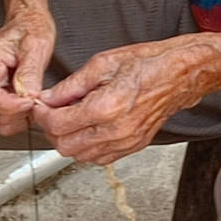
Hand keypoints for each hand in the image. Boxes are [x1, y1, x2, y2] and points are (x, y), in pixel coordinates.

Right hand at [0, 7, 58, 136]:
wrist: (27, 21)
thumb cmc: (30, 28)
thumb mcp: (36, 45)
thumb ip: (30, 72)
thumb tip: (29, 96)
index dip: (9, 105)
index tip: (30, 102)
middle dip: (17, 111)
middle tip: (37, 98)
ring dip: (19, 114)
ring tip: (34, 96)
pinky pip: (3, 114)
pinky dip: (19, 114)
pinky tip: (29, 98)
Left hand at [30, 40, 204, 165]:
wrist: (180, 73)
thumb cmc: (148, 63)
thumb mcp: (103, 63)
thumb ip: (72, 85)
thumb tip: (49, 98)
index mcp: (106, 107)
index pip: (58, 124)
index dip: (42, 115)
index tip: (40, 106)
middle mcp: (116, 130)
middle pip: (65, 145)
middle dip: (53, 129)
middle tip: (52, 112)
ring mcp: (126, 142)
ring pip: (80, 156)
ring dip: (69, 140)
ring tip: (72, 119)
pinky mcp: (134, 146)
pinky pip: (100, 158)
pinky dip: (88, 147)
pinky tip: (90, 129)